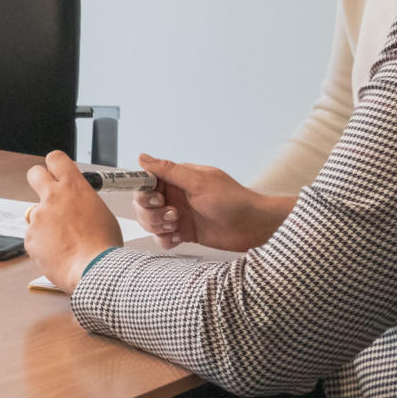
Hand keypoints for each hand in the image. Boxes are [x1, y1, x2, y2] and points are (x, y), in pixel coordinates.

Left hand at [24, 151, 123, 294]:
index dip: (56, 166)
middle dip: (39, 180)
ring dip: (46, 222)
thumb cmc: (104, 245)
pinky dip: (43, 243)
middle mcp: (52, 196)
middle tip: (48, 194)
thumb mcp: (101, 213)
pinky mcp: (30, 236)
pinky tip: (59, 253)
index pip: (56, 159)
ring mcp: (39, 216)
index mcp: (73, 186)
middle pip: (35, 174)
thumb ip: (83, 202)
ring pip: (36, 213)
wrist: (94, 270)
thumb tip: (77, 206)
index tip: (57, 173)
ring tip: (65, 241)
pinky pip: (34, 236)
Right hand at [134, 153, 295, 252]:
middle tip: (172, 215)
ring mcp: (178, 215)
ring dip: (157, 226)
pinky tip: (179, 238)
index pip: (146, 181)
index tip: (155, 199)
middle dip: (151, 212)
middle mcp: (175, 195)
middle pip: (143, 204)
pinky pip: (162, 238)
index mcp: (177, 178)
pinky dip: (166, 240)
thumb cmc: (232, 200)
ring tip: (176, 227)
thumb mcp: (199, 182)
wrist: (254, 227)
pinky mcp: (184, 233)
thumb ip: (169, 171)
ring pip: (150, 221)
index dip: (144, 191)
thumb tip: (142, 157)